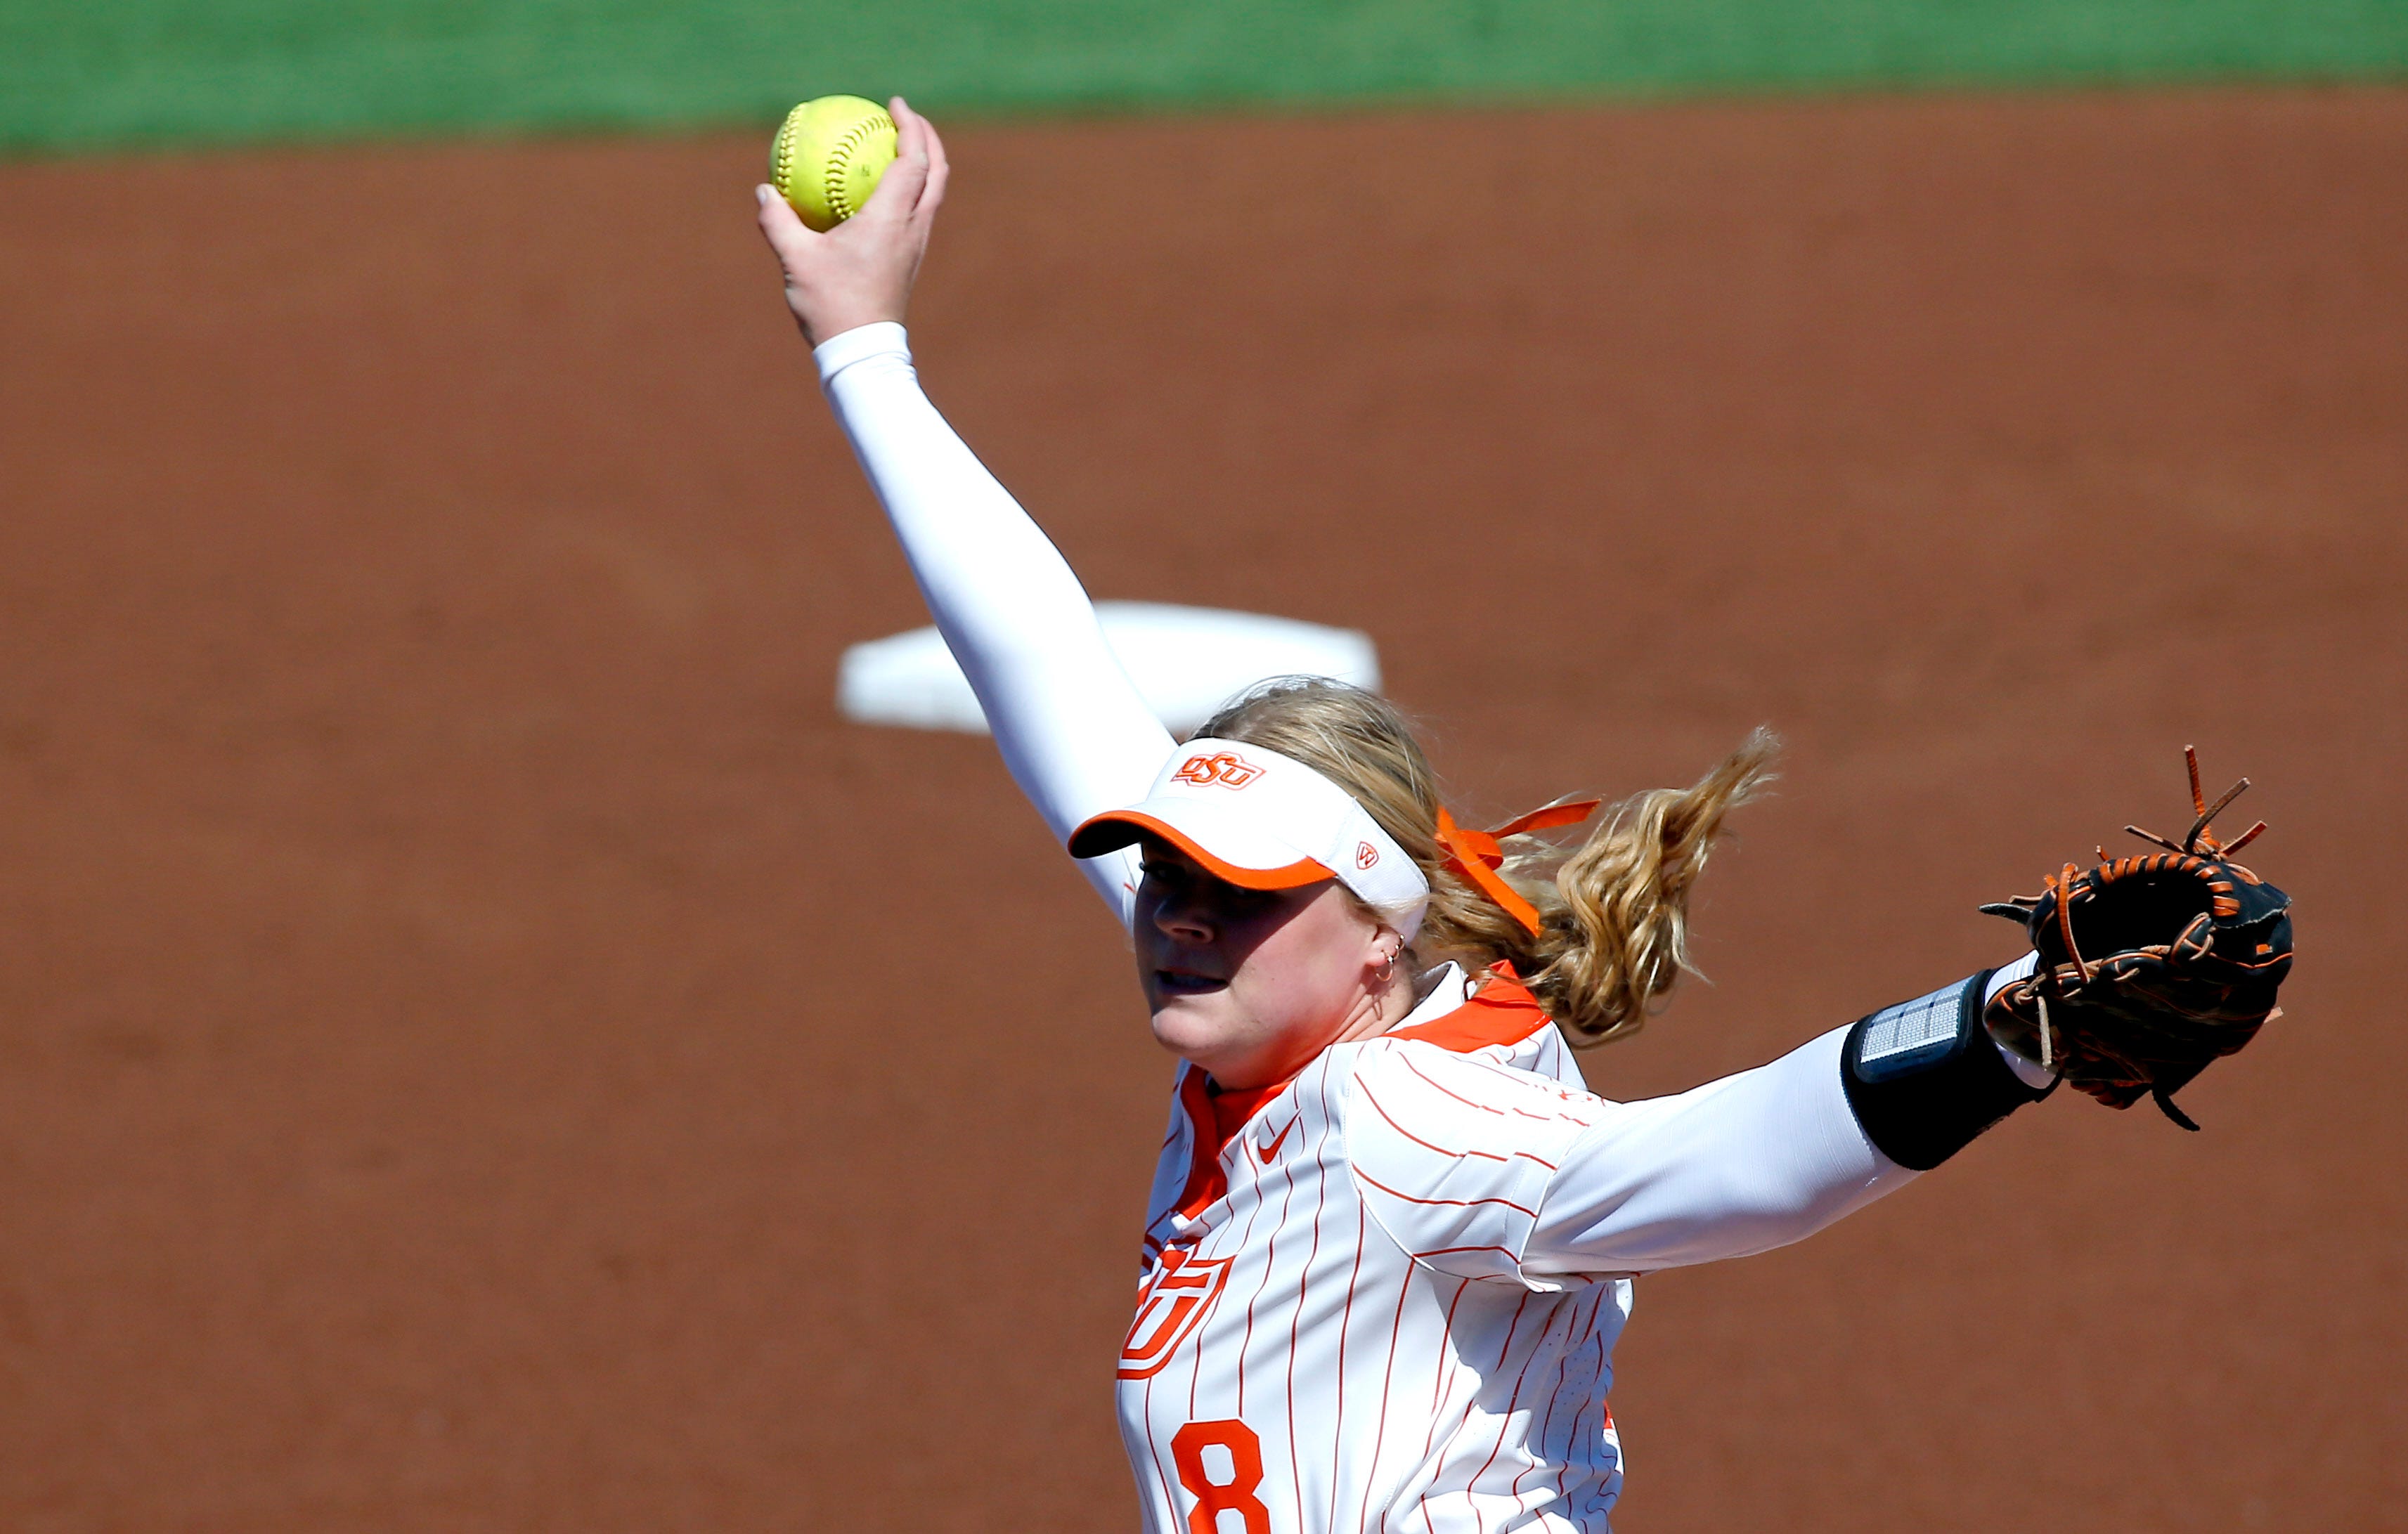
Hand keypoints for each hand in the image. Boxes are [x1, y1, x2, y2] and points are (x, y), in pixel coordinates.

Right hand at [755, 97, 949, 346]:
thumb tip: (763, 191)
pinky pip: (918, 212)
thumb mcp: (796, 261)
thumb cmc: (831, 305)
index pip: (912, 160)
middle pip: (936, 171)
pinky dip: (909, 189)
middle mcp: (913, 227)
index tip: (895, 105)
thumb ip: (778, 221)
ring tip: (898, 147)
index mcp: (891, 218)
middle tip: (904, 118)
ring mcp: (917, 245)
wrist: (862, 351)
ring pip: (933, 193)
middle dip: (927, 138)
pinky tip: (880, 192)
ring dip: (924, 164)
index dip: (910, 127)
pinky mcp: (911, 259)